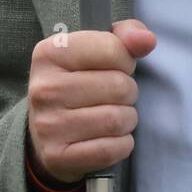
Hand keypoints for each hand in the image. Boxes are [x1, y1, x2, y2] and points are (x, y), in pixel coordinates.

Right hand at [27, 19, 154, 183]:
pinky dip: (121, 144)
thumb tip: (146, 40)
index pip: (112, 49)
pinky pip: (111, 149)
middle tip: (115, 96)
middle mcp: (44, 88)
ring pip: (117, 119)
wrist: (46, 131)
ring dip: (127, 119)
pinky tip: (110, 137)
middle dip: (128, 91)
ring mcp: (48, 125)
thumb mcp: (98, 48)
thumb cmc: (80, 82)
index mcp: (50, 53)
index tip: (115, 67)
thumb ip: (126, 35)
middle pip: (118, 86)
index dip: (125, 60)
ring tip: (114, 114)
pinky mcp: (57, 156)